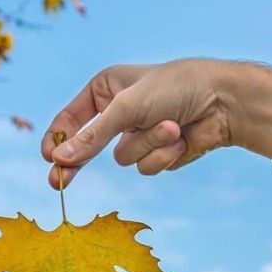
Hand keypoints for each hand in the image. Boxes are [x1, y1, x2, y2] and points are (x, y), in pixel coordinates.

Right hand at [42, 59, 271, 187]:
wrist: (223, 102)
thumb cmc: (175, 89)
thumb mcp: (127, 108)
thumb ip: (92, 136)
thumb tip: (59, 159)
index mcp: (106, 90)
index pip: (71, 119)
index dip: (58, 140)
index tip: (49, 159)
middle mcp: (118, 113)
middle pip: (87, 148)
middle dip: (78, 162)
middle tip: (57, 183)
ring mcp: (138, 136)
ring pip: (124, 160)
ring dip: (148, 146)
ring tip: (170, 125)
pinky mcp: (157, 154)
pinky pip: (147, 168)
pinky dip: (163, 157)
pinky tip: (180, 138)